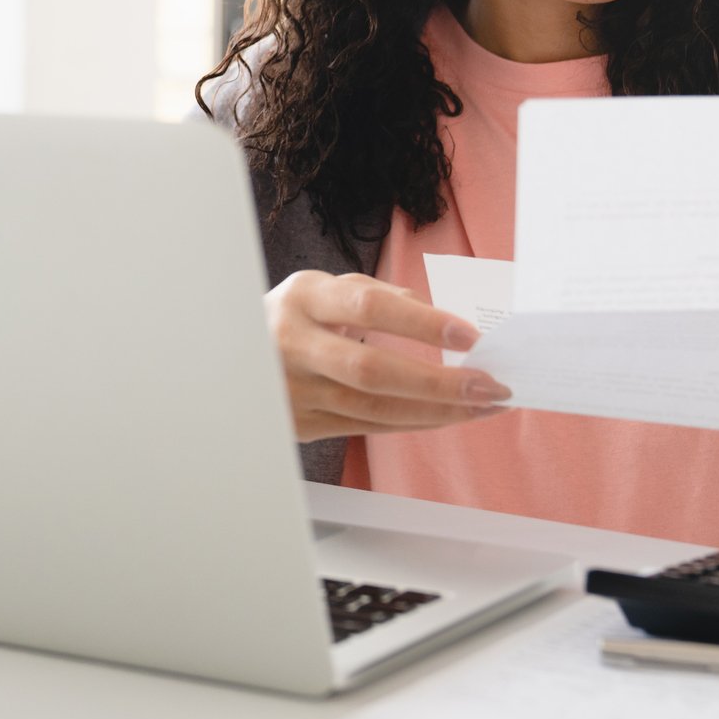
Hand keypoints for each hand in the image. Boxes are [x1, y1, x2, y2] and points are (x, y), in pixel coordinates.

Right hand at [265, 270, 514, 441]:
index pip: (368, 308)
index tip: (469, 334)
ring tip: (485, 405)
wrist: (227, 357)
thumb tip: (436, 315)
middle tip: (491, 384)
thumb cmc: (290, 318)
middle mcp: (294, 344)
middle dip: (439, 382)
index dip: (421, 322)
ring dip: (438, 410)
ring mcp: (294, 391)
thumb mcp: (319, 290)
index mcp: (304, 298)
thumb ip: (371, 295)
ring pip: (375, 410)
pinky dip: (413, 423)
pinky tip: (448, 416)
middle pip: (373, 370)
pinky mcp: (300, 425)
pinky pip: (368, 428)